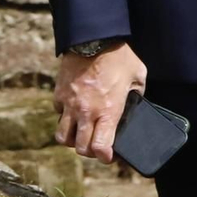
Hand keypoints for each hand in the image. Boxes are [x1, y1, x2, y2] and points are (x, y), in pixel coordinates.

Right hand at [54, 41, 146, 163]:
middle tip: (98, 146)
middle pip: (80, 148)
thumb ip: (135, 95)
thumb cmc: (119, 56)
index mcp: (108, 110)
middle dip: (90, 152)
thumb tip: (133, 104)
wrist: (93, 39)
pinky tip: (76, 112)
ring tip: (83, 134)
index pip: (101, 147)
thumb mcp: (138, 76)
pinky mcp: (59, 96)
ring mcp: (70, 106)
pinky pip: (59, 116)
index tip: (110, 156)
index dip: (105, 157)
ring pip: (63, 138)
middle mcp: (86, 112)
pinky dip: (65, 120)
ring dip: (73, 140)